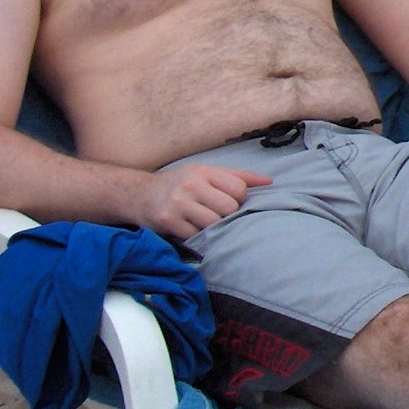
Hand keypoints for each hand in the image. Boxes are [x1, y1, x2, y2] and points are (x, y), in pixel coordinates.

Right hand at [137, 162, 269, 241]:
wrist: (139, 195)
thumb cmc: (181, 184)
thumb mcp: (207, 173)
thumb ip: (239, 177)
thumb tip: (269, 182)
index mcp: (204, 171)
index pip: (239, 189)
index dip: (238, 199)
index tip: (228, 202)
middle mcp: (191, 185)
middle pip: (229, 208)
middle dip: (226, 215)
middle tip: (215, 214)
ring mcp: (178, 204)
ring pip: (213, 224)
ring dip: (212, 228)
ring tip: (203, 222)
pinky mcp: (168, 222)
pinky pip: (195, 236)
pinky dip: (196, 237)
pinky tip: (190, 229)